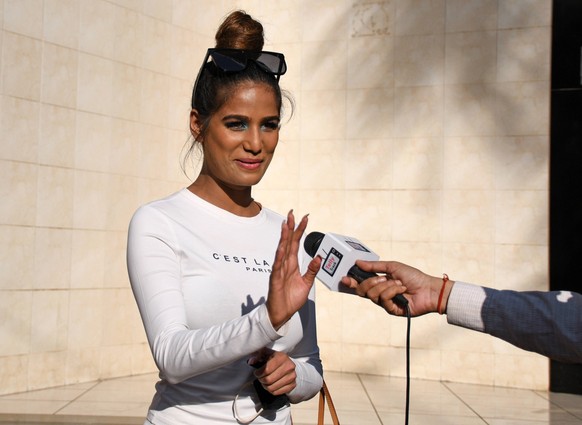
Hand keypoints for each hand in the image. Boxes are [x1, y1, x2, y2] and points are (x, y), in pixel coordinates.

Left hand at [252, 348, 296, 395]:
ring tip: (265, 382)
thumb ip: (258, 356)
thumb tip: (251, 361)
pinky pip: (277, 392)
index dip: (259, 373)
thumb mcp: (267, 354)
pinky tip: (271, 385)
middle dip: (261, 380)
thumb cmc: (275, 359)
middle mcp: (289, 366)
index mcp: (281, 357)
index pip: (267, 369)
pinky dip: (271, 390)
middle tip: (260, 378)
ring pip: (272, 388)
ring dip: (265, 386)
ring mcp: (292, 376)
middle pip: (269, 380)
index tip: (256, 373)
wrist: (288, 365)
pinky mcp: (293, 385)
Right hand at [266, 210, 320, 329]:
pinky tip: (282, 247)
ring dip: (284, 237)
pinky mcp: (275, 279)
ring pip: (282, 250)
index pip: (296, 243)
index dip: (300, 231)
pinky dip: (279, 256)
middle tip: (292, 213)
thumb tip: (319, 257)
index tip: (305, 219)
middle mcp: (285, 264)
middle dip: (290, 227)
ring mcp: (279, 270)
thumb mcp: (306, 283)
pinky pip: (277, 266)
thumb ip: (312, 270)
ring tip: (286, 225)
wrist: (282, 313)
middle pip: (288, 242)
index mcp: (292, 265)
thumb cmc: (291, 299)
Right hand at [340, 260, 450, 316]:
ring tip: (399, 284)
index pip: (360, 284)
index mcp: (379, 283)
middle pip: (362, 291)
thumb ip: (374, 266)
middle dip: (371, 282)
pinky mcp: (391, 310)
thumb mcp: (392, 267)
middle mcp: (380, 293)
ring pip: (373, 295)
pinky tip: (402, 290)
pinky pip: (384, 300)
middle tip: (383, 279)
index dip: (351, 282)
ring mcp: (385, 303)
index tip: (344, 278)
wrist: (428, 289)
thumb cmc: (413, 277)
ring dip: (387, 286)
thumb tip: (358, 263)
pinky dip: (393, 291)